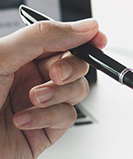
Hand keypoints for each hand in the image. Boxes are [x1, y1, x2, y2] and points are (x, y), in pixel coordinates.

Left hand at [0, 19, 105, 158]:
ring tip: (32, 99)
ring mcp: (40, 105)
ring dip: (58, 94)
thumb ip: (43, 37)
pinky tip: (22, 120)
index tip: (97, 37)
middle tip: (54, 74)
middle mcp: (30, 78)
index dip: (82, 37)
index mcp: (18, 56)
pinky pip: (67, 117)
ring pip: (76, 90)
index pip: (60, 40)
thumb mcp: (2, 57)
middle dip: (70, 67)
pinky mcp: (45, 132)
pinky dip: (48, 118)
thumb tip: (86, 27)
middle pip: (75, 64)